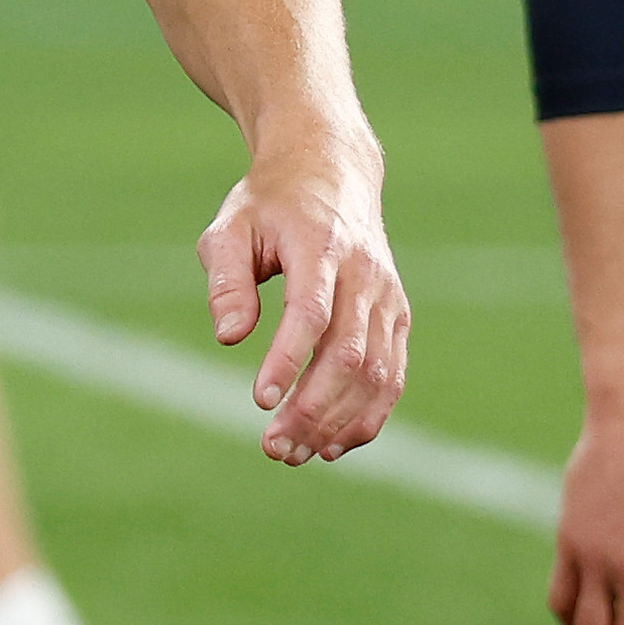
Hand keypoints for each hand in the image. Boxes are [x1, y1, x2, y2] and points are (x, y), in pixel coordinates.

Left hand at [198, 126, 408, 463]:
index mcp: (320, 246)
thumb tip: (228, 338)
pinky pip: (392, 375)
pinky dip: (368, 416)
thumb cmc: (269, 203)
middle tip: (273, 448)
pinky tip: (333, 446)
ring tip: (294, 454)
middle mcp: (363, 273)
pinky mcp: (397, 315)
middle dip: (313, 408)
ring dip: (339, 422)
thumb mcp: (231, 225)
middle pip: (348, 353)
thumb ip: (226, 279)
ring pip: (376, 372)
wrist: (331, 170)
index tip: (260, 400)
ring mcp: (387, 296)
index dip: (288, 360)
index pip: (310, 313)